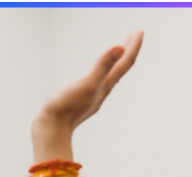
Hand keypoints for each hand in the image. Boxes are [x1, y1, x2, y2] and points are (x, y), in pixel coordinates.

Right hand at [32, 31, 142, 146]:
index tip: (140, 31)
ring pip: (110, 77)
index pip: (125, 63)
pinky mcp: (81, 101)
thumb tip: (120, 47)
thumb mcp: (87, 83)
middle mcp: (102, 91)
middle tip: (134, 36)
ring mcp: (92, 97)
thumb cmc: (66, 108)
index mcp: (105, 85)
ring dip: (116, 63)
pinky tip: (97, 76)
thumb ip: (103, 66)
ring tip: (119, 53)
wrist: (51, 130)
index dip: (133, 46)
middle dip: (128, 52)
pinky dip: (103, 73)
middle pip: (120, 69)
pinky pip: (98, 83)